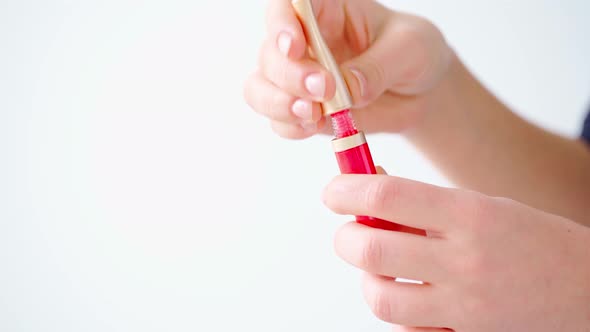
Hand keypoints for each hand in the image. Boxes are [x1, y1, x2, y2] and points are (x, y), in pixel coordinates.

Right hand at [243, 0, 452, 138]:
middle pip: (270, 52)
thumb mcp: (411, 49)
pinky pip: (279, 121)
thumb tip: (348, 88)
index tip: (295, 47)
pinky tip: (312, 128)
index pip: (289, 6)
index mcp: (328, 10)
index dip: (282, 24)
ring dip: (278, 104)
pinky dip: (290, 127)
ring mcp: (298, 78)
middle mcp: (305, 42)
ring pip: (261, 87)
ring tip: (312, 116)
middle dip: (290, 75)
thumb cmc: (415, 55)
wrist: (420, 93)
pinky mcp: (303, 110)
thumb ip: (379, 65)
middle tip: (324, 90)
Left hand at [322, 173, 589, 330]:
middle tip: (349, 232)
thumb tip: (369, 191)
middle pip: (371, 248)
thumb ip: (425, 204)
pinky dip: (398, 312)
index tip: (333, 191)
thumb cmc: (533, 242)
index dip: (345, 189)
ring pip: (380, 296)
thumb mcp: (483, 207)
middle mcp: (465, 260)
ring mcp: (465, 305)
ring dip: (367, 279)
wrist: (588, 292)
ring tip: (381, 268)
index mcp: (470, 214)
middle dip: (345, 237)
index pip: (386, 196)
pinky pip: (407, 329)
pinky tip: (412, 296)